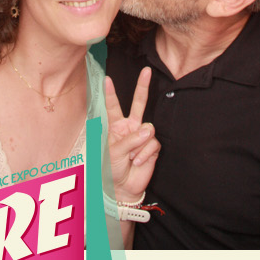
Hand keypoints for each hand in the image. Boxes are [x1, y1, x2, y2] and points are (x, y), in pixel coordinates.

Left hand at [105, 69, 160, 200]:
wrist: (123, 188)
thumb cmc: (111, 169)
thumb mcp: (114, 153)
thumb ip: (130, 140)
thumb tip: (149, 130)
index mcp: (115, 127)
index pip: (112, 107)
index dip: (110, 94)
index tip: (107, 79)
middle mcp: (130, 128)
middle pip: (138, 104)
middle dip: (143, 87)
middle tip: (147, 71)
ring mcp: (142, 136)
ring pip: (147, 129)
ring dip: (139, 145)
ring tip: (131, 158)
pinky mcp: (152, 147)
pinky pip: (152, 144)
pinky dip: (144, 154)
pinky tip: (138, 162)